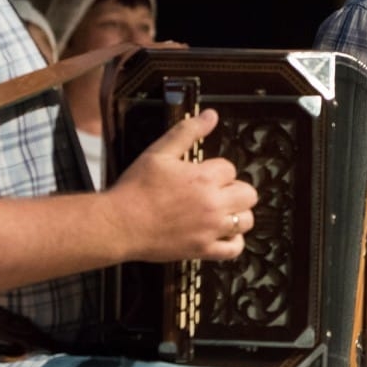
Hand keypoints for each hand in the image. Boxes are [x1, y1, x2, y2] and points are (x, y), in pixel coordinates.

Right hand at [108, 108, 257, 263]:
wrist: (118, 224)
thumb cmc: (136, 189)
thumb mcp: (159, 152)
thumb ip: (187, 132)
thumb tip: (210, 116)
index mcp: (204, 178)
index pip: (230, 169)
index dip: (217, 170)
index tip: (202, 175)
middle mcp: (213, 204)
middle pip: (248, 194)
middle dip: (234, 189)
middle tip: (216, 192)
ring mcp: (210, 229)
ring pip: (246, 220)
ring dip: (238, 214)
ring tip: (220, 211)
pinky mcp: (203, 250)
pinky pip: (234, 249)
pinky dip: (233, 241)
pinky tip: (223, 233)